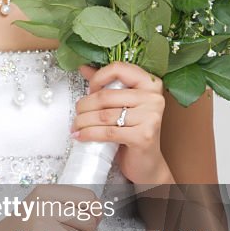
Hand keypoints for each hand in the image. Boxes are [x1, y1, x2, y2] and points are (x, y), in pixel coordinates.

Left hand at [74, 62, 173, 184]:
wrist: (147, 162)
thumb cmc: (134, 131)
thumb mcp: (123, 105)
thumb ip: (106, 85)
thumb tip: (84, 68)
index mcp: (150, 84)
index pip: (118, 68)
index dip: (98, 78)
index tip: (89, 90)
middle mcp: (154, 98)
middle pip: (106, 95)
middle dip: (84, 106)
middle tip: (77, 113)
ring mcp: (150, 117)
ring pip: (104, 115)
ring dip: (83, 121)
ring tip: (76, 126)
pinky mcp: (143, 136)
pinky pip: (107, 132)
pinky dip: (89, 134)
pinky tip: (80, 136)